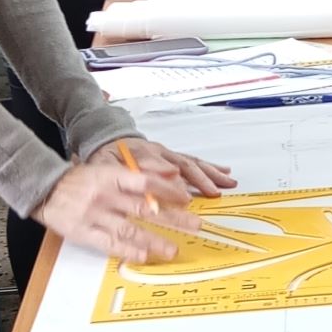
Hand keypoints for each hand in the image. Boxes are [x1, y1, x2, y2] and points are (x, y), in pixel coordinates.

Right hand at [35, 161, 195, 261]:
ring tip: (173, 249)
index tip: (187, 200)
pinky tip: (144, 256)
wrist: (45, 189)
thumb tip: (172, 171)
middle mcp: (105, 196)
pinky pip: (109, 244)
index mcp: (111, 176)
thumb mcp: (109, 168)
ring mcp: (94, 216)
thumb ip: (139, 172)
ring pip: (129, 229)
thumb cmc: (82, 180)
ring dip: (154, 240)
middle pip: (144, 208)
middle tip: (195, 226)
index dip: (169, 190)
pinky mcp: (84, 233)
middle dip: (172, 218)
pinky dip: (128, 251)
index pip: (146, 182)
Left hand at [89, 135, 234, 196]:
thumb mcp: (103, 164)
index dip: (170, 179)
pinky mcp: (173, 155)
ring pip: (192, 162)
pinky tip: (225, 171)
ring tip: (228, 182)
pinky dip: (210, 167)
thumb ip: (116, 172)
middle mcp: (158, 152)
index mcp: (139, 154)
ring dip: (210, 173)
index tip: (183, 192)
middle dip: (199, 179)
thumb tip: (139, 184)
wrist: (111, 139)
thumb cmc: (107, 155)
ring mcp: (168, 153)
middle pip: (182, 164)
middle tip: (212, 192)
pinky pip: (194, 160)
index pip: (157, 166)